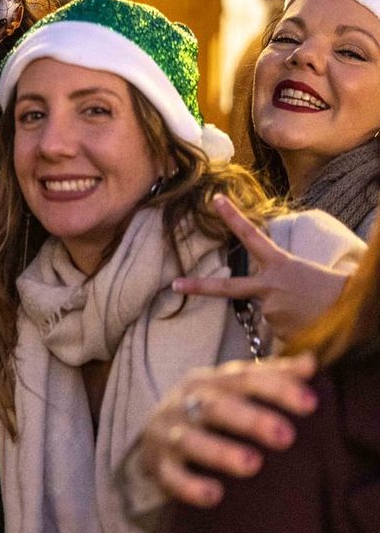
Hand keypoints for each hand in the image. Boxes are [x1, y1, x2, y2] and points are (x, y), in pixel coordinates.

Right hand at [134, 354, 317, 507]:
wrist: (156, 436)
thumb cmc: (209, 411)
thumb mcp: (233, 389)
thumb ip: (271, 376)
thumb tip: (310, 361)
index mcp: (208, 382)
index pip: (243, 379)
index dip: (276, 389)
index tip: (311, 403)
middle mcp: (185, 403)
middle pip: (217, 407)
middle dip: (251, 420)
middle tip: (286, 436)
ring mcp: (168, 433)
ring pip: (190, 440)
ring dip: (220, 451)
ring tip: (251, 465)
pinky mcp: (158, 464)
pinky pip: (171, 475)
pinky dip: (189, 485)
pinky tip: (214, 495)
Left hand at [171, 196, 351, 339]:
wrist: (357, 313)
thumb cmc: (337, 291)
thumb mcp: (309, 274)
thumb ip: (285, 279)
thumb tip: (275, 292)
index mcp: (281, 265)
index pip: (252, 236)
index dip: (232, 218)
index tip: (215, 199)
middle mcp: (270, 287)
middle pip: (226, 288)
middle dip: (198, 286)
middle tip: (175, 284)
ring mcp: (271, 311)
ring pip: (268, 315)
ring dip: (286, 317)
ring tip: (311, 314)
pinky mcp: (279, 332)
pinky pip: (280, 333)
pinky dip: (293, 332)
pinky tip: (310, 326)